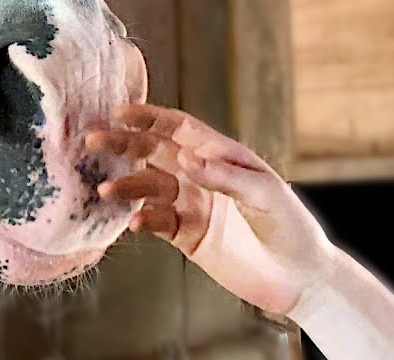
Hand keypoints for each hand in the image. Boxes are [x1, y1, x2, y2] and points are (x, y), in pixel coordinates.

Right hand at [87, 104, 336, 315]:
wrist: (300, 280)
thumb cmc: (291, 228)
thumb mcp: (265, 195)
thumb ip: (224, 176)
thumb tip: (184, 157)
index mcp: (220, 156)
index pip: (178, 128)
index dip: (149, 117)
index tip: (119, 113)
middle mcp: (201, 176)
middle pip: (154, 151)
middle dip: (123, 144)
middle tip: (93, 141)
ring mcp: (191, 204)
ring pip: (148, 186)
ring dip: (127, 186)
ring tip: (107, 192)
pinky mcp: (185, 234)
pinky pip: (156, 221)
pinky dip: (142, 219)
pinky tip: (136, 224)